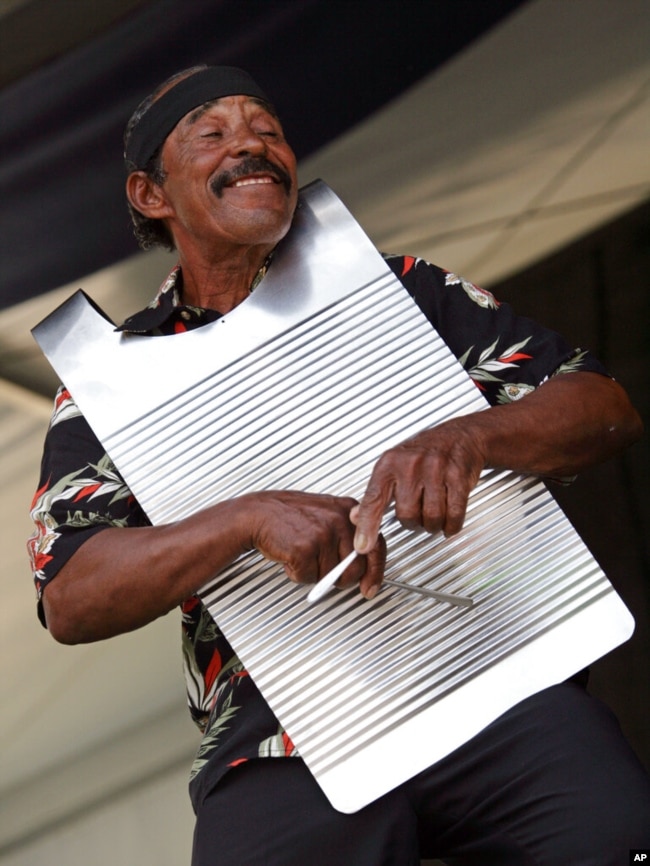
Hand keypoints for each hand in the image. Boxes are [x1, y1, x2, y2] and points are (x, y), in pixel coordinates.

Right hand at [244, 490, 385, 597]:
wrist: (257, 514)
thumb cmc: (289, 517)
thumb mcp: (325, 515)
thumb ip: (347, 536)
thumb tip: (364, 566)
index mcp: (348, 510)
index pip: (376, 545)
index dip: (375, 571)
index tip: (371, 586)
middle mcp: (340, 520)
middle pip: (355, 569)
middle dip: (340, 579)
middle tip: (324, 571)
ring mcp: (323, 533)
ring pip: (330, 576)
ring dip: (313, 573)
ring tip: (302, 552)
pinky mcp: (305, 548)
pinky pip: (308, 577)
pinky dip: (296, 573)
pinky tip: (290, 555)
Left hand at [352, 418, 486, 554]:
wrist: (460, 436)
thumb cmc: (425, 453)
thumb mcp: (393, 467)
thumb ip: (376, 494)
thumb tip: (355, 517)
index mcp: (389, 463)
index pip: (373, 500)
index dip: (367, 526)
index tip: (362, 545)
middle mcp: (410, 465)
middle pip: (406, 515)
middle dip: (413, 522)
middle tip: (418, 514)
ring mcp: (435, 469)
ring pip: (431, 517)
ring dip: (433, 524)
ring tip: (433, 514)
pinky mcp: (457, 476)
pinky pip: (453, 514)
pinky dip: (451, 525)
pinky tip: (449, 520)